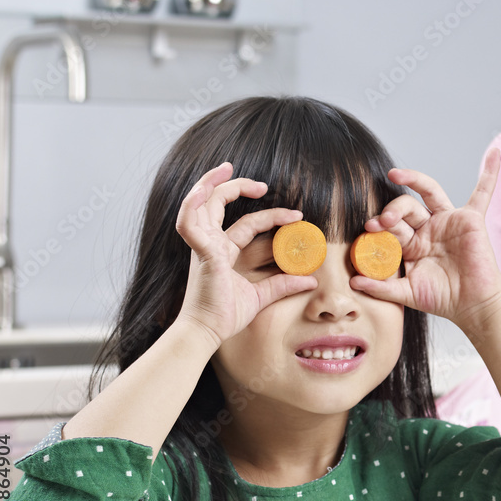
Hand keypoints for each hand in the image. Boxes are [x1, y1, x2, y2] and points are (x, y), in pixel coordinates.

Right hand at [174, 163, 317, 347]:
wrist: (206, 332)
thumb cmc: (225, 316)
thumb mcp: (260, 296)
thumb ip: (282, 285)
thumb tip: (311, 280)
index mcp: (222, 251)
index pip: (247, 224)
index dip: (271, 216)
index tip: (297, 216)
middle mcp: (210, 244)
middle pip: (217, 205)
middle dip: (235, 186)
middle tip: (262, 184)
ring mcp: (203, 246)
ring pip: (199, 204)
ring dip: (210, 184)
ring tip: (227, 168)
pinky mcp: (202, 253)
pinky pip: (189, 223)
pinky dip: (192, 205)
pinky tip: (202, 191)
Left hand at [350, 149, 500, 331]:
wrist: (472, 307)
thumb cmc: (443, 299)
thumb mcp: (406, 293)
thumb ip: (381, 287)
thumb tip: (353, 282)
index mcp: (412, 243)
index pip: (392, 226)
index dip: (380, 225)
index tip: (369, 229)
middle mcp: (429, 228)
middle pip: (406, 207)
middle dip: (392, 211)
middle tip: (383, 221)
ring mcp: (449, 221)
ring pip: (429, 192)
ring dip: (413, 180)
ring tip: (395, 175)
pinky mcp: (472, 220)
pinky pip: (482, 193)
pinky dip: (489, 173)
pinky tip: (494, 153)